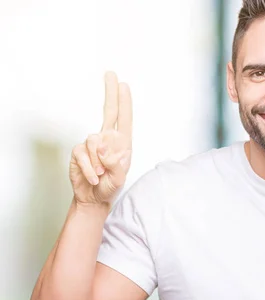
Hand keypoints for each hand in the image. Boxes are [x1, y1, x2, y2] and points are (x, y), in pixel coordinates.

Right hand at [69, 71, 132, 206]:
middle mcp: (107, 139)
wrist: (93, 199)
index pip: (124, 119)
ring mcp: (92, 144)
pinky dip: (88, 169)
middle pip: (108, 111)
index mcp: (122, 144)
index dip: (124, 102)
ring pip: (93, 142)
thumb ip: (114, 162)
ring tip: (101, 175)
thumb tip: (104, 144)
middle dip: (110, 92)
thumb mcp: (118, 178)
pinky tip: (93, 177)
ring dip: (98, 163)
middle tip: (111, 74)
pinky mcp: (79, 152)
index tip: (124, 85)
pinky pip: (82, 155)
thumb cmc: (110, 187)